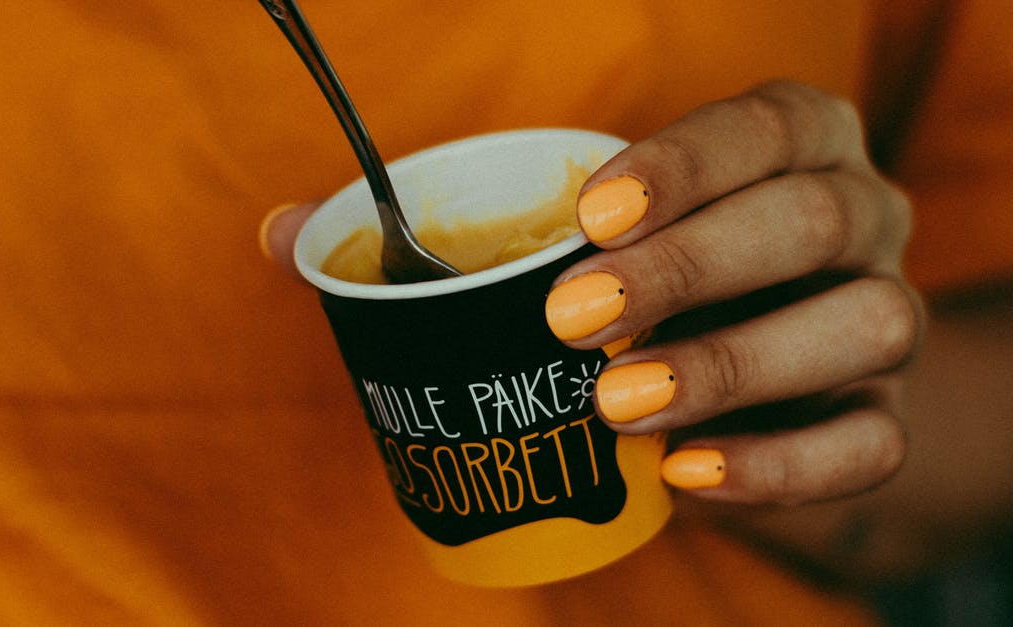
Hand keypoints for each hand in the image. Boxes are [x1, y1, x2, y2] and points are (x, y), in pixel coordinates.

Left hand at [261, 80, 921, 509]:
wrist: (743, 370)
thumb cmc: (635, 278)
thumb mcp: (561, 238)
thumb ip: (428, 237)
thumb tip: (285, 236)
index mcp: (789, 147)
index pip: (769, 124)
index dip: (689, 161)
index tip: (585, 215)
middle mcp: (857, 218)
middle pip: (815, 219)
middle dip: (692, 268)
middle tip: (573, 322)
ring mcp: (876, 319)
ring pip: (865, 323)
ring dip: (738, 365)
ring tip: (617, 406)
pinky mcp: (879, 417)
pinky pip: (870, 441)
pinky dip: (786, 464)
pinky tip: (687, 478)